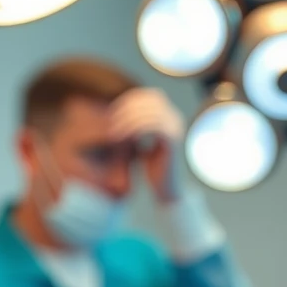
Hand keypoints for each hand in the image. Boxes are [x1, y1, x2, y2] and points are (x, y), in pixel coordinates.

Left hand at [109, 87, 184, 204]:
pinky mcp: (173, 139)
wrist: (166, 190)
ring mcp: (176, 127)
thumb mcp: (138, 144)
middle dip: (127, 108)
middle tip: (110, 120)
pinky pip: (153, 126)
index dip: (130, 101)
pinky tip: (121, 138)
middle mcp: (175, 118)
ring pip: (150, 112)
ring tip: (113, 132)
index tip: (112, 112)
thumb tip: (115, 114)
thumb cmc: (151, 169)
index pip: (149, 96)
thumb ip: (133, 128)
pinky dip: (135, 129)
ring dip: (128, 120)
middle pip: (151, 99)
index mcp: (168, 117)